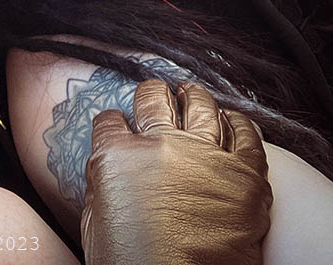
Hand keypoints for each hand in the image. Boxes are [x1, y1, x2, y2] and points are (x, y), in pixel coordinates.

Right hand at [81, 80, 271, 264]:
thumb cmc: (131, 263)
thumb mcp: (97, 218)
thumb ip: (105, 180)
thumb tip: (113, 165)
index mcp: (117, 156)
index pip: (109, 120)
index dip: (113, 121)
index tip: (117, 124)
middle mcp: (159, 145)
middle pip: (153, 100)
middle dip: (151, 95)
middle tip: (153, 95)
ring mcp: (204, 155)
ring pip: (199, 106)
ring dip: (192, 97)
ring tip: (190, 94)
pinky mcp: (243, 173)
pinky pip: (245, 135)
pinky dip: (237, 123)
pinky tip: (230, 119)